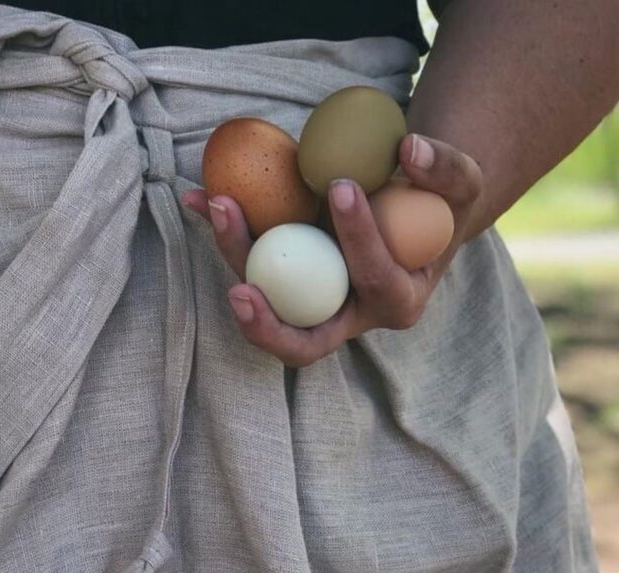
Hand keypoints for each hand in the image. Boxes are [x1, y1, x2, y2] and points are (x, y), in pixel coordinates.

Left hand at [182, 133, 483, 366]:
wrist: (404, 208)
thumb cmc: (436, 202)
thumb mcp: (461, 184)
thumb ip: (445, 168)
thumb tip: (409, 150)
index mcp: (396, 302)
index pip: (375, 282)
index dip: (359, 240)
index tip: (340, 186)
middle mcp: (345, 316)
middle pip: (301, 337)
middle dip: (268, 323)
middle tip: (242, 289)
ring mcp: (306, 301)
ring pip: (264, 299)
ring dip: (234, 256)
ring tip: (216, 204)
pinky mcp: (278, 278)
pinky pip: (247, 260)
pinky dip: (222, 230)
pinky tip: (196, 196)